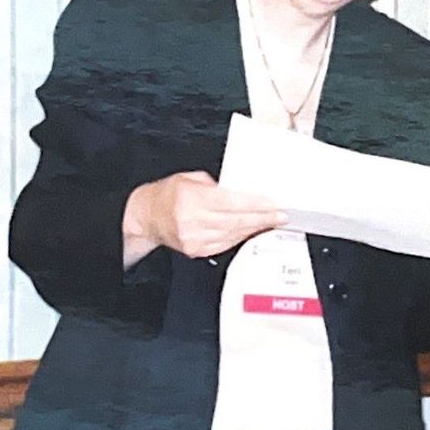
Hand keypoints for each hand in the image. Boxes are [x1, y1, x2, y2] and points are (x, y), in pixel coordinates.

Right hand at [123, 171, 286, 261]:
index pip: (232, 203)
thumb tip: (244, 190)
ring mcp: (195, 239)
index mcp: (192, 199)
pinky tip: (252, 231)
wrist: (147, 216)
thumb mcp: (191, 179)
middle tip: (282, 215)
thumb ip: (218, 185)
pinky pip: (227, 244)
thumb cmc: (168, 194)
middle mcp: (193, 221)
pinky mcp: (197, 250)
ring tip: (271, 221)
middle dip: (263, 218)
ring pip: (234, 234)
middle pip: (237, 221)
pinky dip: (242, 236)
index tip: (273, 204)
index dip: (256, 205)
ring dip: (255, 228)